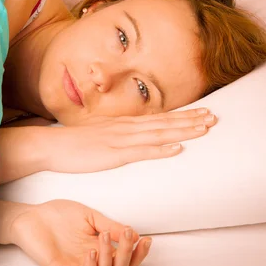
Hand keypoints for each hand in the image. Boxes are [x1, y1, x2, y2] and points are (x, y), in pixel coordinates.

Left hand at [11, 199, 151, 265]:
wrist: (31, 216)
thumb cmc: (58, 215)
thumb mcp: (89, 216)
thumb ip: (109, 225)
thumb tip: (133, 233)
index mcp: (101, 248)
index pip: (126, 257)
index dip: (139, 253)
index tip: (146, 239)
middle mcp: (93, 260)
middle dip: (128, 253)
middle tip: (127, 234)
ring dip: (109, 257)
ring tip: (102, 236)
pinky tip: (91, 253)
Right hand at [46, 107, 216, 173]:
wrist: (51, 145)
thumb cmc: (72, 143)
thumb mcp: (98, 135)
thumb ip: (116, 135)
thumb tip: (131, 138)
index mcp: (123, 124)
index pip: (158, 118)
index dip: (182, 115)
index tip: (202, 112)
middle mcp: (125, 128)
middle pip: (164, 122)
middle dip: (190, 120)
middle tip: (214, 117)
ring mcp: (120, 139)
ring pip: (158, 134)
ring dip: (182, 130)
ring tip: (204, 128)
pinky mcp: (113, 154)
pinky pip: (141, 152)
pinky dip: (160, 149)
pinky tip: (177, 148)